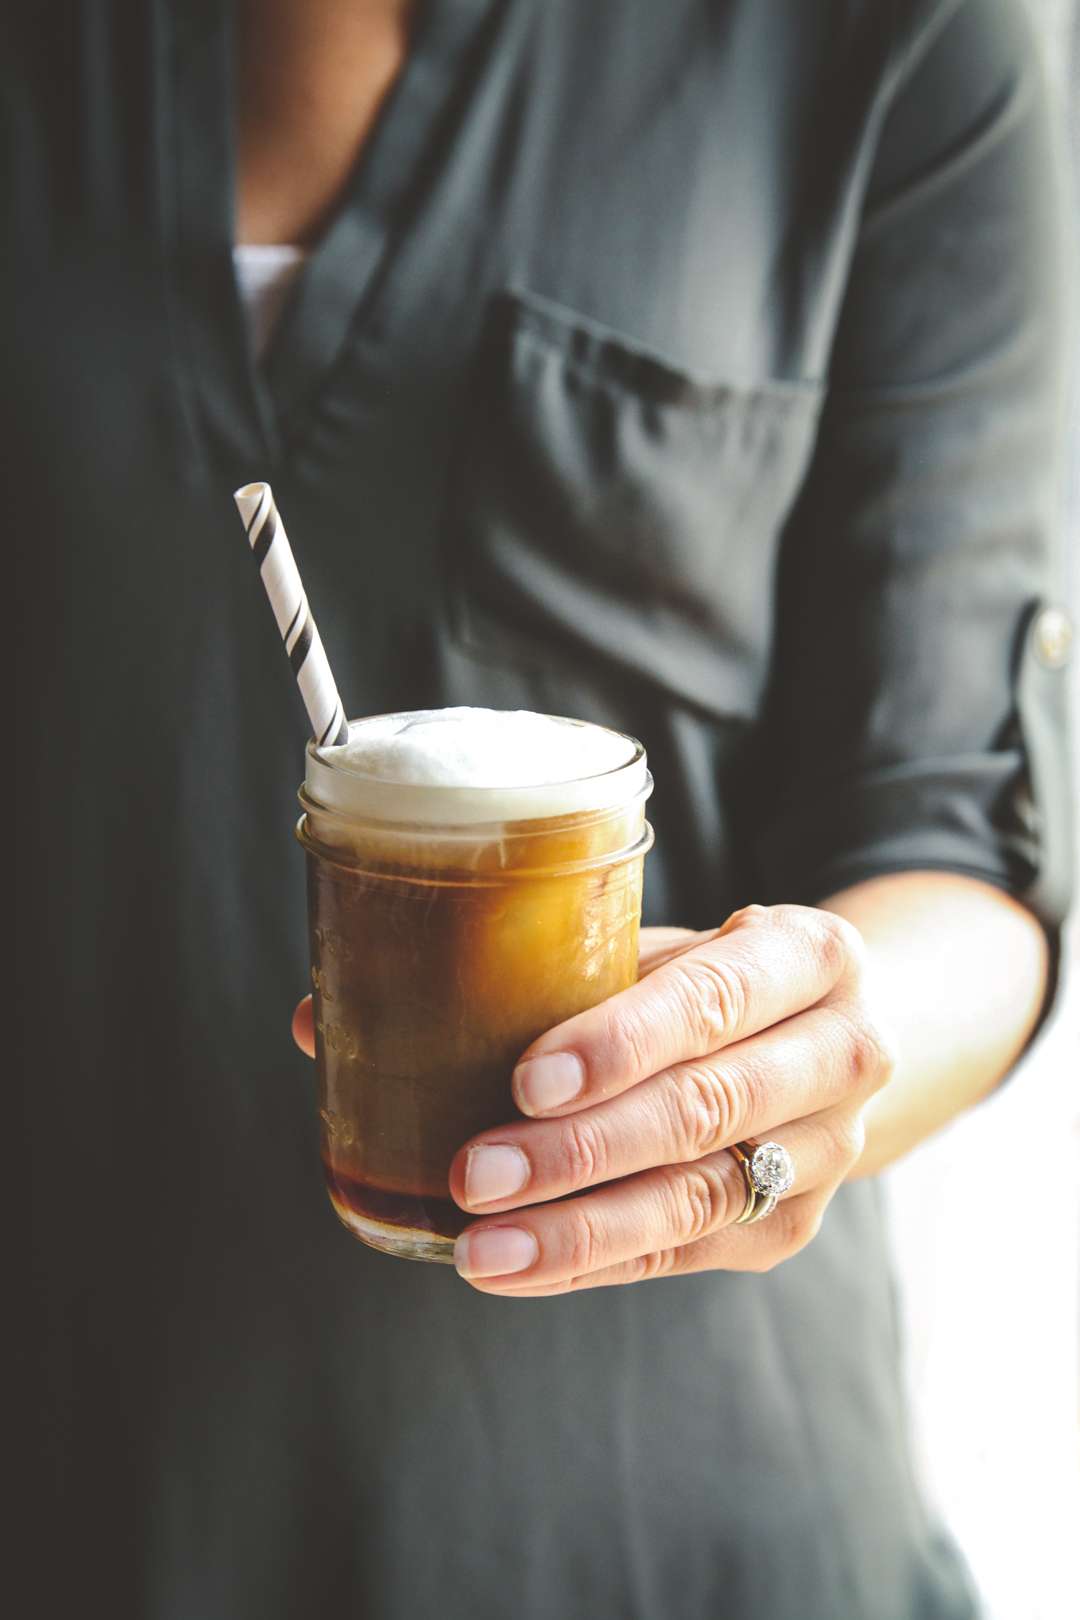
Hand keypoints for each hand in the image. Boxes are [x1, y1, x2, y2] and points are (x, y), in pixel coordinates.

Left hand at [293, 904, 895, 1295]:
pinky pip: (684, 1253)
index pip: (717, 997)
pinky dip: (595, 1261)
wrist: (827, 1034)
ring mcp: (826, 1153)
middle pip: (708, 1109)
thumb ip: (524, 971)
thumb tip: (320, 1016)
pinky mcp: (788, 1227)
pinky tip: (518, 1264)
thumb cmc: (707, 977)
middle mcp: (842, 1054)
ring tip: (482, 1246)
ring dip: (581, 1228)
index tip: (525, 1078)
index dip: (623, 1040)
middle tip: (474, 1169)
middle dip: (583, 1149)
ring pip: (699, 1199)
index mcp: (810, 955)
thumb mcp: (654, 947)